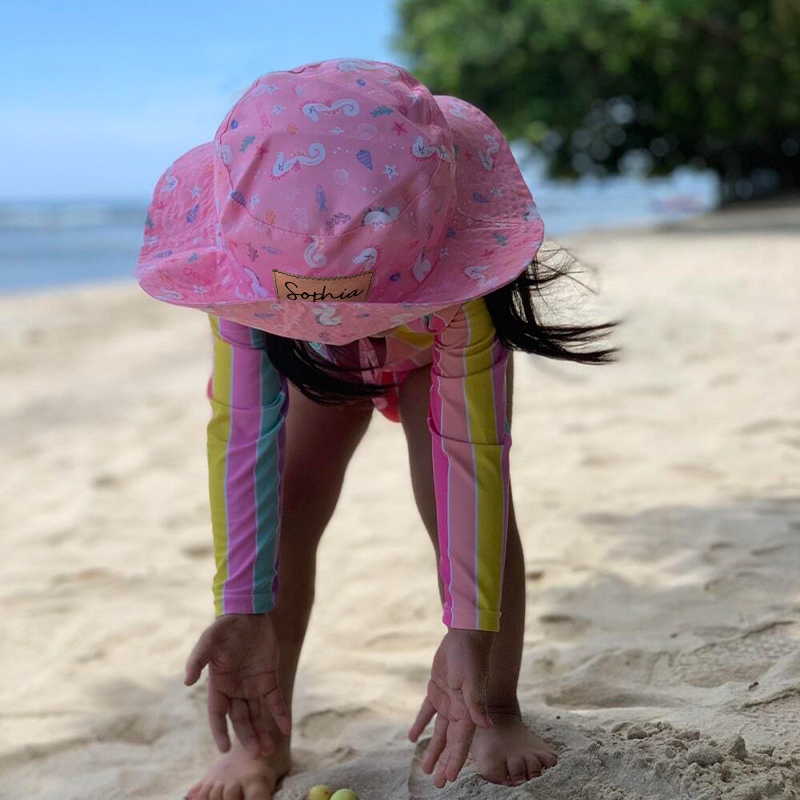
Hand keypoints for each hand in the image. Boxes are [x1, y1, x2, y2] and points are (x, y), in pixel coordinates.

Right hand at [184, 613, 290, 756]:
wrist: (248, 613)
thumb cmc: (225, 627)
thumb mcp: (208, 640)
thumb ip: (197, 660)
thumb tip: (187, 681)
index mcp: (219, 685)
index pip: (218, 714)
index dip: (220, 731)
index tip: (225, 747)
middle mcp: (235, 690)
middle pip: (241, 719)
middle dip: (248, 737)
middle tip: (256, 755)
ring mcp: (253, 686)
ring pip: (258, 715)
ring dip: (263, 732)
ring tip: (269, 751)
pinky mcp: (269, 679)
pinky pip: (275, 700)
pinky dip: (280, 714)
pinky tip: (286, 728)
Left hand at [408, 628, 494, 787]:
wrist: (464, 636)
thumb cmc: (470, 657)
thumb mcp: (472, 680)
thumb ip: (476, 703)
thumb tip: (486, 724)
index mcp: (469, 711)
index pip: (462, 742)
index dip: (456, 761)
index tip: (449, 778)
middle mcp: (460, 710)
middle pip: (451, 742)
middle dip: (445, 762)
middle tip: (437, 783)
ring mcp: (448, 701)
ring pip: (440, 732)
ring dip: (433, 749)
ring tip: (426, 769)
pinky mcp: (437, 689)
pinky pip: (428, 712)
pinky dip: (421, 724)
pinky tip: (412, 738)